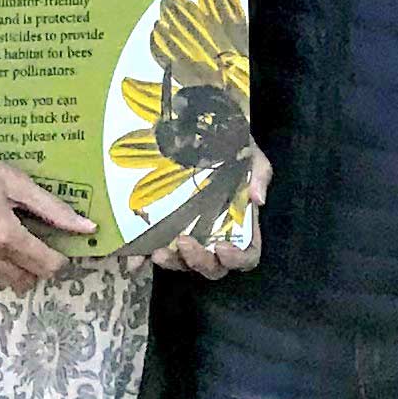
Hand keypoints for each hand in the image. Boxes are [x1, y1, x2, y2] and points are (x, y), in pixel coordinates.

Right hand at [0, 101, 90, 289]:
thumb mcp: (13, 182)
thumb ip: (52, 209)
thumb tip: (87, 227)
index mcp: (3, 235)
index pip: (46, 267)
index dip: (57, 258)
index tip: (55, 247)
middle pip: (24, 281)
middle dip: (32, 264)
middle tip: (27, 239)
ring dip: (3, 263)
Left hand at [146, 147, 270, 280]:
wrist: (201, 132)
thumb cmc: (231, 148)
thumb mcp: (249, 154)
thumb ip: (258, 173)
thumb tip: (257, 199)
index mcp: (241, 225)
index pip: (247, 255)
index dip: (237, 259)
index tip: (222, 248)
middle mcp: (217, 237)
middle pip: (214, 266)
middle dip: (199, 261)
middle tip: (184, 242)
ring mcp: (192, 237)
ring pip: (185, 264)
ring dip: (173, 263)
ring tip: (158, 252)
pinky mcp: (167, 232)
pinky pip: (160, 252)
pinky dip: (150, 258)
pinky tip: (138, 257)